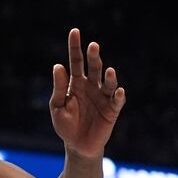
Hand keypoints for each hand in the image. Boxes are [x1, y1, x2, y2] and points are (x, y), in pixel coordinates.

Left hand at [49, 28, 125, 156]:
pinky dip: (118, 96)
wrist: (77, 145)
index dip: (75, 47)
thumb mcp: (57, 106)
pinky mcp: (112, 110)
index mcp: (75, 83)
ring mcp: (102, 97)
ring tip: (109, 70)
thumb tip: (58, 66)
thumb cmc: (65, 124)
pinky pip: (116, 101)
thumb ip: (59, 88)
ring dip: (109, 76)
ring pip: (108, 82)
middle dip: (94, 57)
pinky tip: (119, 91)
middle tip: (93, 46)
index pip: (75, 61)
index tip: (75, 31)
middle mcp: (91, 86)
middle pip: (93, 68)